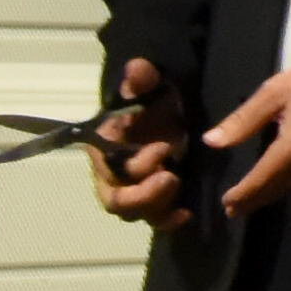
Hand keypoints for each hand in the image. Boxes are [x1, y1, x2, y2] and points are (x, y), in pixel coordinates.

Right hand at [89, 55, 189, 223]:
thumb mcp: (148, 86)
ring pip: (135, 214)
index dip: (137, 163)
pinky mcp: (153, 201)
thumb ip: (140, 80)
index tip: (165, 147)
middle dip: (142, 195)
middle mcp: (113, 175)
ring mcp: (133, 191)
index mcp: (103, 148)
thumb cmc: (150, 101)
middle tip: (171, 178)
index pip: (111, 167)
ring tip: (180, 190)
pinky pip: (155, 220)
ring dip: (157, 207)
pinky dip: (168, 222)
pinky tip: (187, 215)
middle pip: (117, 200)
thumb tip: (137, 68)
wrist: (166, 114)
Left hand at [204, 52, 290, 212]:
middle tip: (234, 209)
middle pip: (277, 190)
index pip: (261, 180)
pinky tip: (284, 180)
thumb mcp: (275, 92)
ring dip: (274, 193)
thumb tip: (211, 141)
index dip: (242, 195)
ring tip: (256, 195)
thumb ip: (243, 120)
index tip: (226, 203)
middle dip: (254, 200)